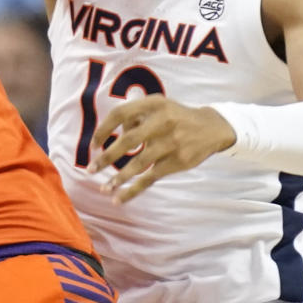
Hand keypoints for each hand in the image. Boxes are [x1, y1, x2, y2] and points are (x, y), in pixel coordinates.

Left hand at [89, 95, 234, 201]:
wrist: (211, 128)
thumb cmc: (176, 116)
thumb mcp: (158, 106)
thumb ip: (136, 115)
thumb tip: (112, 134)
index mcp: (154, 104)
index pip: (121, 113)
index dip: (104, 129)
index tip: (94, 144)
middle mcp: (162, 122)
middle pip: (128, 140)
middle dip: (107, 156)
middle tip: (91, 169)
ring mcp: (170, 143)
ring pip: (139, 163)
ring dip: (118, 177)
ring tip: (103, 188)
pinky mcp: (176, 162)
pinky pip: (150, 178)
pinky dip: (133, 190)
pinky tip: (119, 198)